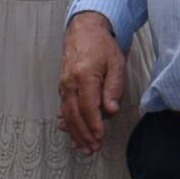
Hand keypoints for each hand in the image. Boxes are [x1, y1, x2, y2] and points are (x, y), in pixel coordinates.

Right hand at [59, 12, 127, 143]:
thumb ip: (114, 87)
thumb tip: (110, 110)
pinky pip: (63, 108)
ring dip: (74, 133)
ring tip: (82, 148)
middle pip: (74, 115)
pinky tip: (69, 133)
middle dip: (83, 135)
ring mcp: (64, 85)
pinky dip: (66, 123)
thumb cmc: (102, 45)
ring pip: (67, 114)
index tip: (100, 137)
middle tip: (92, 149)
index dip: (94, 125)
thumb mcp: (116, 63)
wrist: (84, 29)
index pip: (88, 107)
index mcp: (84, 76)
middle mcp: (70, 83)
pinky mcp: (63, 86)